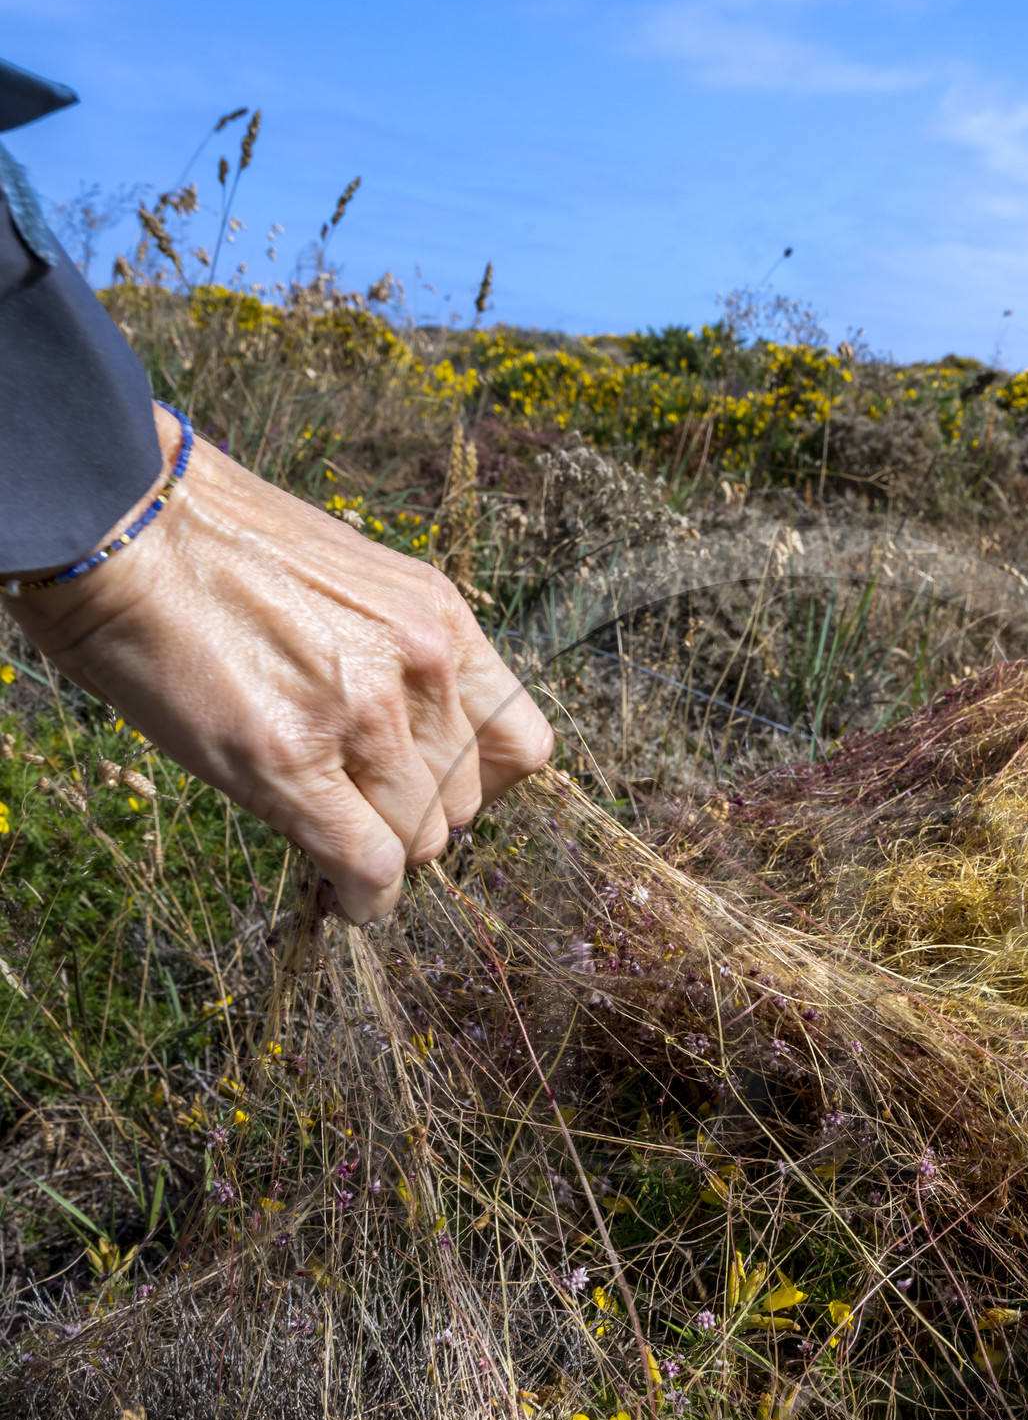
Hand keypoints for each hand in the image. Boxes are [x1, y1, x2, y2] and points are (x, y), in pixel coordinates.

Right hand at [5, 406, 551, 920]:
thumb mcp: (348, 584)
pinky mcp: (291, 760)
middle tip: (358, 810)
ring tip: (330, 832)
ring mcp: (362, 715)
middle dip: (415, 817)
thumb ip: (392, 657)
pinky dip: (362, 899)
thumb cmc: (214, 547)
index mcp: (440, 618)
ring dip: (378, 849)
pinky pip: (367, 865)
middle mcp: (422, 667)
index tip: (429, 792)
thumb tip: (404, 743)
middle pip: (465, 804)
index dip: (474, 784)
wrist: (118, 520)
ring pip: (419, 841)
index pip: (518, 747)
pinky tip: (343, 899)